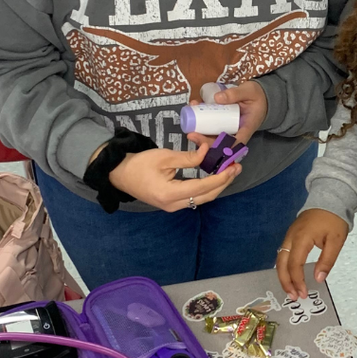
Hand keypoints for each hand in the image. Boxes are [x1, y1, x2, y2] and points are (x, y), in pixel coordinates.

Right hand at [108, 146, 240, 211]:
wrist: (119, 174)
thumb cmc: (139, 164)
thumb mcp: (164, 157)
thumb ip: (188, 157)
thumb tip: (207, 151)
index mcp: (170, 194)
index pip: (203, 187)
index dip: (220, 178)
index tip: (233, 167)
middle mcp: (174, 204)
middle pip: (206, 196)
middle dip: (224, 182)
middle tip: (237, 167)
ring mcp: (173, 206)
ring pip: (202, 198)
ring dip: (217, 185)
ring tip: (230, 170)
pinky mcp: (172, 202)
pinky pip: (195, 196)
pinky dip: (208, 187)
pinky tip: (215, 176)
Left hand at [188, 81, 267, 145]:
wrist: (261, 96)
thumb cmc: (257, 95)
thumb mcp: (249, 91)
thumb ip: (235, 94)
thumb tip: (217, 98)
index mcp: (246, 128)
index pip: (235, 143)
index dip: (221, 148)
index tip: (208, 146)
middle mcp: (237, 132)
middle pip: (220, 143)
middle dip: (204, 141)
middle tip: (191, 134)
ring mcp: (229, 128)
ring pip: (214, 135)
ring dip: (200, 130)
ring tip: (189, 118)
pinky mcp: (223, 123)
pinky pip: (212, 125)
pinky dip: (202, 120)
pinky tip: (194, 109)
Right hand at [276, 209, 348, 299]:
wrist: (329, 198)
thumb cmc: (334, 219)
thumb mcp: (336, 241)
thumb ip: (327, 261)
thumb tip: (319, 279)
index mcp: (301, 238)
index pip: (294, 265)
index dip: (297, 281)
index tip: (304, 293)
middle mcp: (290, 237)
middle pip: (281, 263)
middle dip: (285, 282)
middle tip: (294, 297)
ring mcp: (289, 235)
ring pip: (280, 259)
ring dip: (283, 276)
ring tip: (292, 290)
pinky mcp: (291, 234)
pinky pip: (283, 253)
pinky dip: (285, 267)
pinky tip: (291, 275)